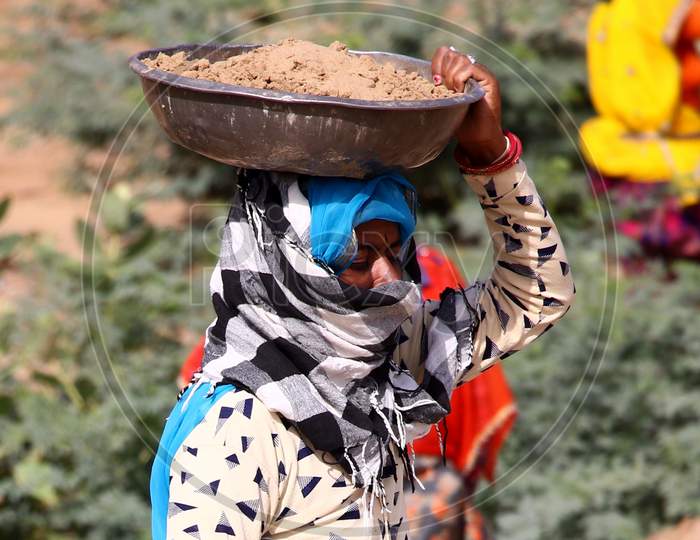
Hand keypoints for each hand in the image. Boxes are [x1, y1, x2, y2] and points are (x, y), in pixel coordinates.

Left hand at [431, 46, 505, 165]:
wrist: (477, 138)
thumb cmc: (460, 123)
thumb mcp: (442, 101)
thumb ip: (436, 87)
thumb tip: (418, 78)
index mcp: (459, 71)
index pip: (445, 52)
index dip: (436, 63)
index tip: (434, 82)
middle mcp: (471, 68)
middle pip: (451, 54)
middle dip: (443, 71)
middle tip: (444, 90)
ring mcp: (481, 73)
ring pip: (460, 59)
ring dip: (451, 77)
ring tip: (453, 93)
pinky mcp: (489, 79)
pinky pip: (470, 68)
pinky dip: (460, 79)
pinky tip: (460, 92)